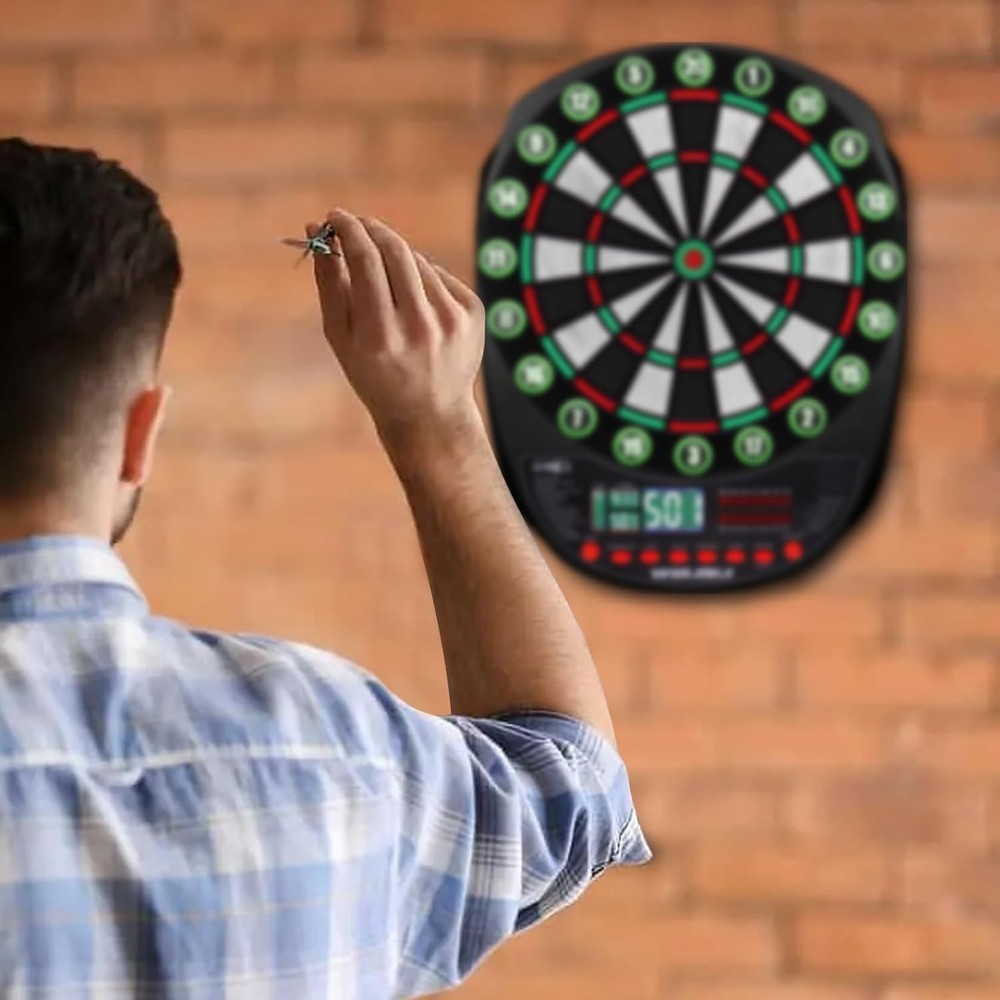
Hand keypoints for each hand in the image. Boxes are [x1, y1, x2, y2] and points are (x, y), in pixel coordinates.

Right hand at [309, 209, 485, 456]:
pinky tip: (417, 309)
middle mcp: (419, 325)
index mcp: (380, 334)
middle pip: (394, 249)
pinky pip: (440, 276)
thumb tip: (317, 231)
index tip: (335, 217)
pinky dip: (423, 280)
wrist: (430, 414)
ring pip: (417, 261)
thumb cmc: (375, 375)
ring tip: (388, 291)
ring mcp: (451, 319)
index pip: (365, 258)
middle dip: (371, 230)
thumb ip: (329, 283)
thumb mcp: (341, 339)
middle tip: (357, 226)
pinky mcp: (473, 313)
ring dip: (396, 261)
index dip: (348, 229)